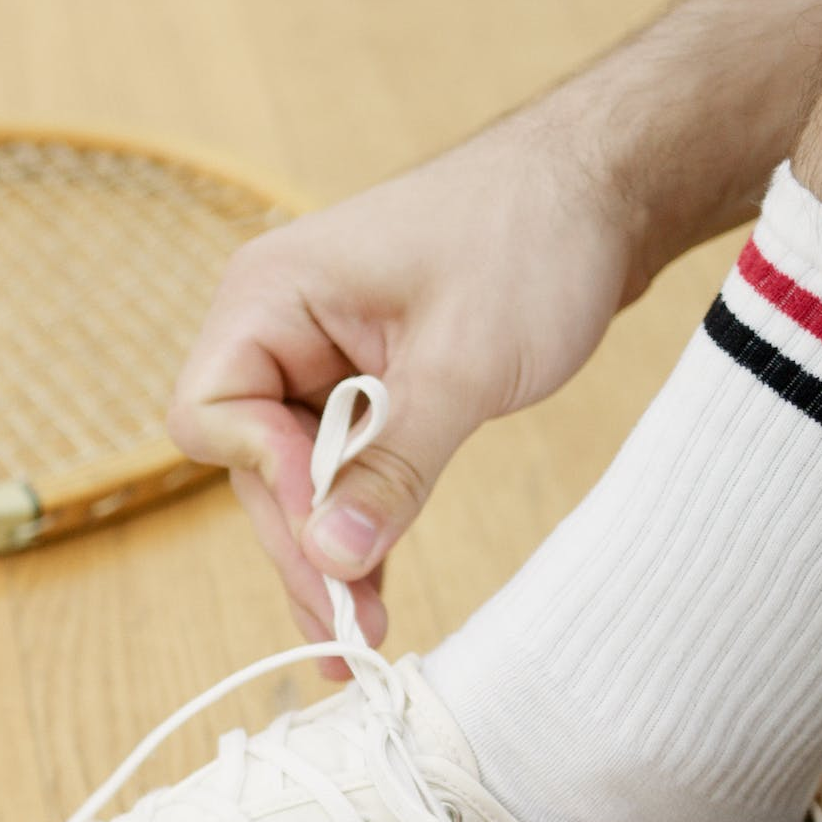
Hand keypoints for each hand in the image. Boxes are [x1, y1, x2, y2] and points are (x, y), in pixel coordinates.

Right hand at [168, 122, 640, 670]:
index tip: (334, 531)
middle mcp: (275, 327)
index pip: (214, 414)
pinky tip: (371, 588)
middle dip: (302, 541)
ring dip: (329, 549)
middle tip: (349, 627)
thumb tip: (331, 561)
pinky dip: (359, 524)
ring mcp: (316, 357)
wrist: (607, 187)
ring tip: (362, 634)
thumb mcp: (462, 363)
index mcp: (268, 296)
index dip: (268, 478)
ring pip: (296, 477)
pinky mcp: (362, 384)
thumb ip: (393, 464)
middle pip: (252, 462)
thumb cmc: (530, 238)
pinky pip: (340, 468)